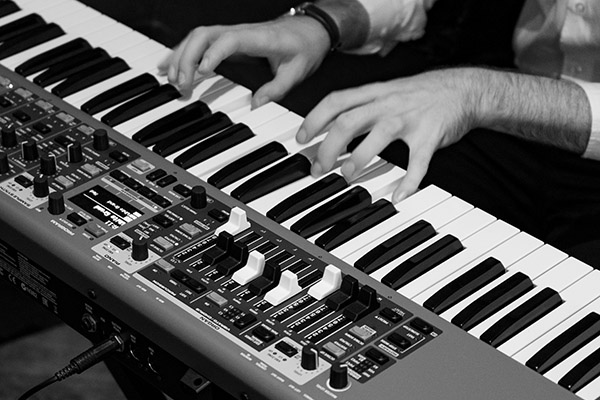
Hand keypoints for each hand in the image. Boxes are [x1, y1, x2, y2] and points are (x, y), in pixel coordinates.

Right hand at [158, 17, 330, 107]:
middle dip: (187, 57)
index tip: (202, 71)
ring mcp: (232, 33)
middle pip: (204, 35)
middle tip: (182, 84)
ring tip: (171, 80)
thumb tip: (255, 105)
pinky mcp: (228, 39)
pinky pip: (200, 42)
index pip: (229, 40)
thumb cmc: (304, 47)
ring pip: (197, 37)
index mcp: (259, 38)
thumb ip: (277, 89)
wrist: (311, 28)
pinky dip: (183, 53)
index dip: (213, 53)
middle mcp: (241, 32)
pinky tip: (170, 67)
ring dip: (181, 56)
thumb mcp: (297, 72)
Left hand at [296, 68, 477, 201]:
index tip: (301, 139)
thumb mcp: (385, 91)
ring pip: (379, 136)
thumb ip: (360, 107)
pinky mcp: (431, 136)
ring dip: (359, 158)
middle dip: (329, 146)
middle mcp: (388, 103)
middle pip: (350, 121)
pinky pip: (419, 161)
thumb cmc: (418, 94)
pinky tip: (399, 195)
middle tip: (319, 168)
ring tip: (347, 175)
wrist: (463, 89)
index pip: (336, 101)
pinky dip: (409, 181)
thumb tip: (329, 128)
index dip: (315, 119)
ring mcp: (410, 119)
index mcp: (375, 93)